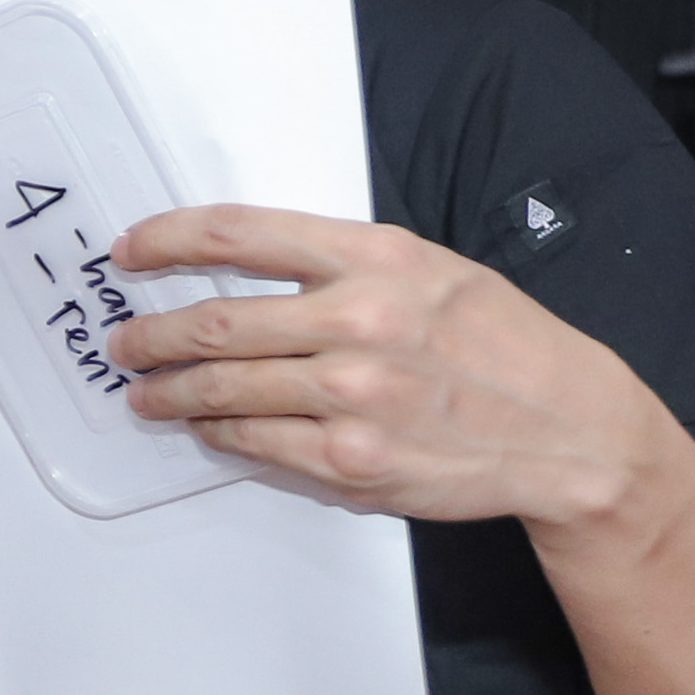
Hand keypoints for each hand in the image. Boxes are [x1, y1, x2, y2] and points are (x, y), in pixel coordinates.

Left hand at [107, 206, 675, 526]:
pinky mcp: (349, 459)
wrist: (568, 428)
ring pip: (222, 389)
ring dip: (169, 393)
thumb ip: (341, 265)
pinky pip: (254, 442)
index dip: (167, 240)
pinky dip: (218, 434)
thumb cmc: (499, 343)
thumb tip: (244, 268)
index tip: (129, 252)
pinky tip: (207, 427)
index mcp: (376, 259)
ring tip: (147, 393)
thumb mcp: (430, 271)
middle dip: (150, 335)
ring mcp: (351, 396)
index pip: (240, 234)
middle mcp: (359, 320)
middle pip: (213, 322)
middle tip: (126, 342)